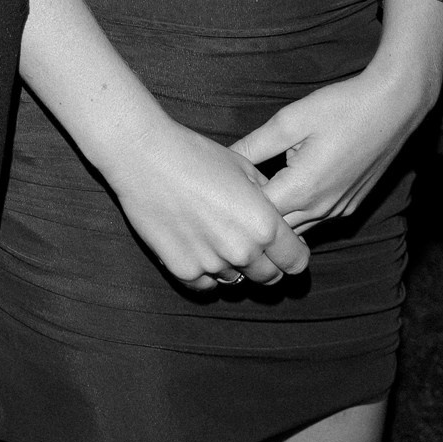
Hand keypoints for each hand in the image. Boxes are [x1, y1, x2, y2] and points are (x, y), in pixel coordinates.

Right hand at [110, 117, 310, 292]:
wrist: (146, 157)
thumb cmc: (197, 155)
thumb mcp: (245, 168)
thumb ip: (270, 199)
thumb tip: (282, 216)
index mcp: (265, 225)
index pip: (296, 262)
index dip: (292, 254)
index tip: (283, 248)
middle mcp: (243, 250)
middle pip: (269, 277)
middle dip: (265, 263)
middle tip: (248, 242)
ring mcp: (212, 264)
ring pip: (235, 281)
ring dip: (232, 266)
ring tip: (214, 236)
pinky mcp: (182, 270)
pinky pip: (205, 285)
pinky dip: (204, 273)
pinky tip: (196, 247)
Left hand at [231, 39, 442, 234]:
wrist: (394, 106)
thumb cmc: (341, 107)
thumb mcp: (290, 121)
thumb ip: (255, 145)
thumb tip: (225, 159)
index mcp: (302, 190)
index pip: (256, 215)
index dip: (235, 204)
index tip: (219, 191)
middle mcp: (321, 209)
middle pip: (275, 232)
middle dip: (253, 218)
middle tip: (230, 199)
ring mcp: (339, 211)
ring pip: (296, 230)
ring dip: (275, 220)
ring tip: (253, 198)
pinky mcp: (350, 206)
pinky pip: (315, 221)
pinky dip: (297, 215)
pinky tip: (284, 193)